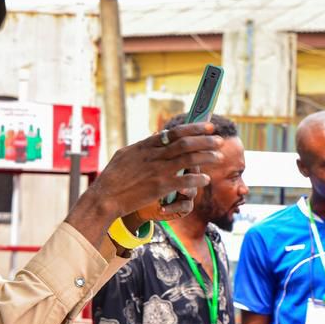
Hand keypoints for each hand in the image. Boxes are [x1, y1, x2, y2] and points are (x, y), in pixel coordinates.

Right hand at [90, 123, 221, 218]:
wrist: (105, 197)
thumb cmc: (112, 177)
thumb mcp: (125, 154)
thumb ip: (143, 145)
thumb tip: (158, 137)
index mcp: (146, 146)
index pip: (175, 132)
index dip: (194, 128)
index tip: (207, 126)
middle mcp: (154, 155)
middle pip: (186, 143)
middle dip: (206, 140)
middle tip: (219, 140)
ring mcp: (158, 171)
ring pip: (189, 159)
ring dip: (207, 157)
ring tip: (219, 157)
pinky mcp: (160, 187)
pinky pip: (185, 180)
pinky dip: (198, 178)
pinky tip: (206, 179)